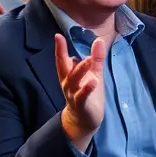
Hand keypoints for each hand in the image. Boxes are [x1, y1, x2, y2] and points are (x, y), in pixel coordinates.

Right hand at [55, 33, 107, 147]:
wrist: (84, 121)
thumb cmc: (88, 94)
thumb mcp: (94, 74)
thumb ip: (96, 59)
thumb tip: (98, 40)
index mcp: (69, 76)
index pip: (62, 60)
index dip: (60, 48)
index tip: (57, 35)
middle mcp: (68, 84)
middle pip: (63, 68)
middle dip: (61, 54)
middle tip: (60, 40)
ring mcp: (73, 94)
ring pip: (73, 81)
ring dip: (79, 70)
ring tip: (88, 59)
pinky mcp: (81, 104)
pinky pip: (82, 96)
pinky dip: (87, 88)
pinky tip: (94, 80)